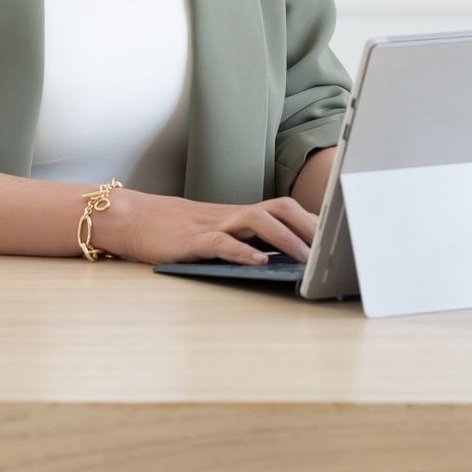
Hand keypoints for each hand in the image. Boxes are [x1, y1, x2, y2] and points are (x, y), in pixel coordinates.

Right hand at [91, 186, 318, 267]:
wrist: (132, 218)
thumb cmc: (176, 231)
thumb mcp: (216, 234)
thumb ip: (245, 241)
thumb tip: (280, 259)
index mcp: (240, 215)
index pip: (285, 209)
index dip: (313, 219)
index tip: (339, 234)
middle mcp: (232, 216)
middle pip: (281, 209)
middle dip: (310, 227)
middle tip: (332, 246)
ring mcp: (214, 225)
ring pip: (258, 221)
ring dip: (287, 239)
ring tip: (306, 258)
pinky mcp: (193, 240)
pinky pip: (222, 243)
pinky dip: (243, 252)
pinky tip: (259, 262)